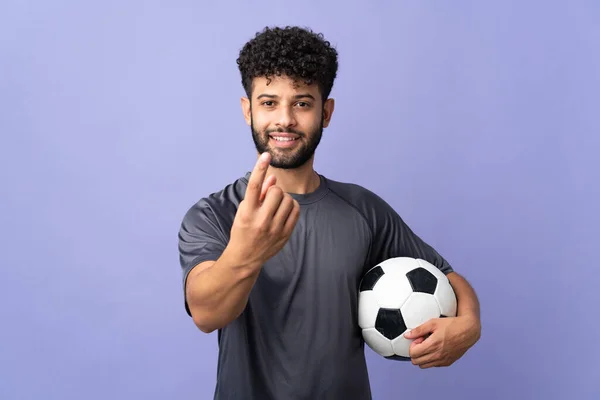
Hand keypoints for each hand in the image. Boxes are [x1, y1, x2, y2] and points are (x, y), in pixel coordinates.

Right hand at [228, 152, 300, 267]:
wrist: (245, 257)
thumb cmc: (243, 229)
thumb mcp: (244, 210)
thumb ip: (259, 193)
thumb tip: (273, 177)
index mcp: (247, 213)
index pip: (254, 186)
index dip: (260, 168)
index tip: (266, 155)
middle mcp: (260, 220)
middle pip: (276, 191)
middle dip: (274, 190)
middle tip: (269, 197)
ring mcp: (274, 229)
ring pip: (287, 199)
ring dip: (283, 197)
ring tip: (276, 205)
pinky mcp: (285, 234)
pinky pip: (295, 210)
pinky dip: (291, 205)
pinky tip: (284, 209)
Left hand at [404, 315, 480, 368]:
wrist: (468, 330)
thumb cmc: (451, 324)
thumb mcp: (433, 323)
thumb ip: (418, 330)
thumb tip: (407, 335)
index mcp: (432, 345)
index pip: (413, 353)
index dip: (413, 345)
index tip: (419, 338)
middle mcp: (437, 355)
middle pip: (416, 361)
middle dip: (416, 352)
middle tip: (422, 342)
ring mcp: (443, 360)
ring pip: (423, 366)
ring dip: (422, 357)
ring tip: (428, 346)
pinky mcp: (448, 362)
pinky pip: (433, 365)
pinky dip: (431, 359)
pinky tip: (436, 349)